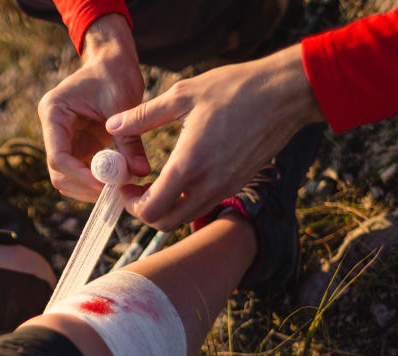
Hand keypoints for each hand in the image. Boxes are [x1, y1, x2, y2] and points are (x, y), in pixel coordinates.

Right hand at [38, 14, 149, 201]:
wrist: (114, 62)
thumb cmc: (114, 74)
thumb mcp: (122, 103)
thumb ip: (129, 140)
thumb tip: (140, 173)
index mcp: (53, 113)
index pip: (58, 156)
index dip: (79, 175)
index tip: (105, 185)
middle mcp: (54, 130)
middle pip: (59, 173)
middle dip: (84, 186)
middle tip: (113, 193)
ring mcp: (65, 140)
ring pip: (69, 178)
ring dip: (90, 188)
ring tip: (119, 189)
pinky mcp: (79, 147)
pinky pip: (84, 173)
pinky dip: (99, 182)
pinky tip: (119, 183)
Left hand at [106, 43, 324, 230]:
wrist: (285, 93)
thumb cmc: (234, 89)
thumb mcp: (182, 95)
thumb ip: (143, 115)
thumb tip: (112, 125)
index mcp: (190, 165)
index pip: (151, 210)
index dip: (129, 204)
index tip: (122, 186)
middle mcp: (208, 185)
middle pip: (164, 224)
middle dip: (143, 212)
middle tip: (133, 189)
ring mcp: (225, 187)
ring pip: (184, 218)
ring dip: (164, 209)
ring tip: (152, 183)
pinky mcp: (236, 183)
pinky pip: (203, 206)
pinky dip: (184, 202)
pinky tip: (177, 176)